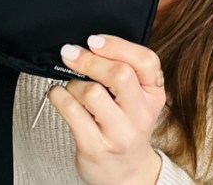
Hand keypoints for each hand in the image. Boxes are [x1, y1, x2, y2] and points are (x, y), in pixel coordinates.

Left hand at [49, 34, 165, 184]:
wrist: (126, 174)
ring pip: (92, 92)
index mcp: (153, 96)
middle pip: (120, 74)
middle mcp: (140, 115)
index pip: (146, 61)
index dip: (117, 45)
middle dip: (89, 59)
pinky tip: (60, 96)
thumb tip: (90, 45)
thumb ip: (126, 72)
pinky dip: (59, 97)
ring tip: (73, 88)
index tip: (94, 40)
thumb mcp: (138, 100)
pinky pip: (71, 111)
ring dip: (74, 83)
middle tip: (72, 54)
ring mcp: (118, 134)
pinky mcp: (95, 147)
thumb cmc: (126, 129)